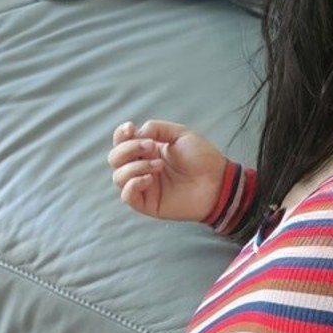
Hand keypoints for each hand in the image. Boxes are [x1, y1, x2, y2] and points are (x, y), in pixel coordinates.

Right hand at [108, 120, 229, 221]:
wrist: (218, 181)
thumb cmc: (203, 158)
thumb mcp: (180, 134)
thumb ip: (156, 128)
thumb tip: (136, 133)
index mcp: (147, 151)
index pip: (121, 143)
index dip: (120, 135)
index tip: (131, 128)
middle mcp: (142, 168)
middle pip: (114, 159)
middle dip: (128, 149)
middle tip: (150, 147)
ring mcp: (144, 187)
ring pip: (118, 177)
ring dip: (134, 167)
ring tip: (158, 165)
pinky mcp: (148, 204)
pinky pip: (127, 196)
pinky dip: (133, 184)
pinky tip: (150, 179)